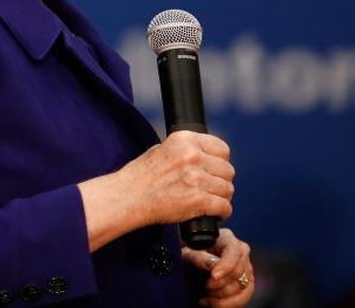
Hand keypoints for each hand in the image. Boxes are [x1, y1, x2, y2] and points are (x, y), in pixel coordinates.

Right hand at [79, 131, 234, 250]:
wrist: (127, 197)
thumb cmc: (140, 176)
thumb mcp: (160, 150)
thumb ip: (185, 150)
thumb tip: (206, 156)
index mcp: (184, 140)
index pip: (222, 149)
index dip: (220, 161)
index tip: (215, 169)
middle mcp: (192, 156)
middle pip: (227, 170)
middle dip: (220, 181)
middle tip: (209, 188)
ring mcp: (196, 178)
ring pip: (228, 189)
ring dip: (220, 197)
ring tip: (208, 201)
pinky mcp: (198, 200)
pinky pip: (224, 206)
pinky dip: (221, 212)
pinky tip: (213, 213)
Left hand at [183, 228, 253, 307]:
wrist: (188, 267)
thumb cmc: (187, 256)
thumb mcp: (188, 254)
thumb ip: (200, 258)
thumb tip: (213, 265)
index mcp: (227, 239)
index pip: (234, 252)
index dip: (225, 266)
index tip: (213, 276)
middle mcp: (241, 253)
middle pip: (238, 272)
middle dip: (220, 283)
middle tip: (205, 286)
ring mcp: (246, 269)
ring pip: (242, 287)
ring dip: (222, 295)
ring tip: (206, 294)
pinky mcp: (246, 284)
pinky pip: (243, 298)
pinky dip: (226, 304)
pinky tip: (210, 302)